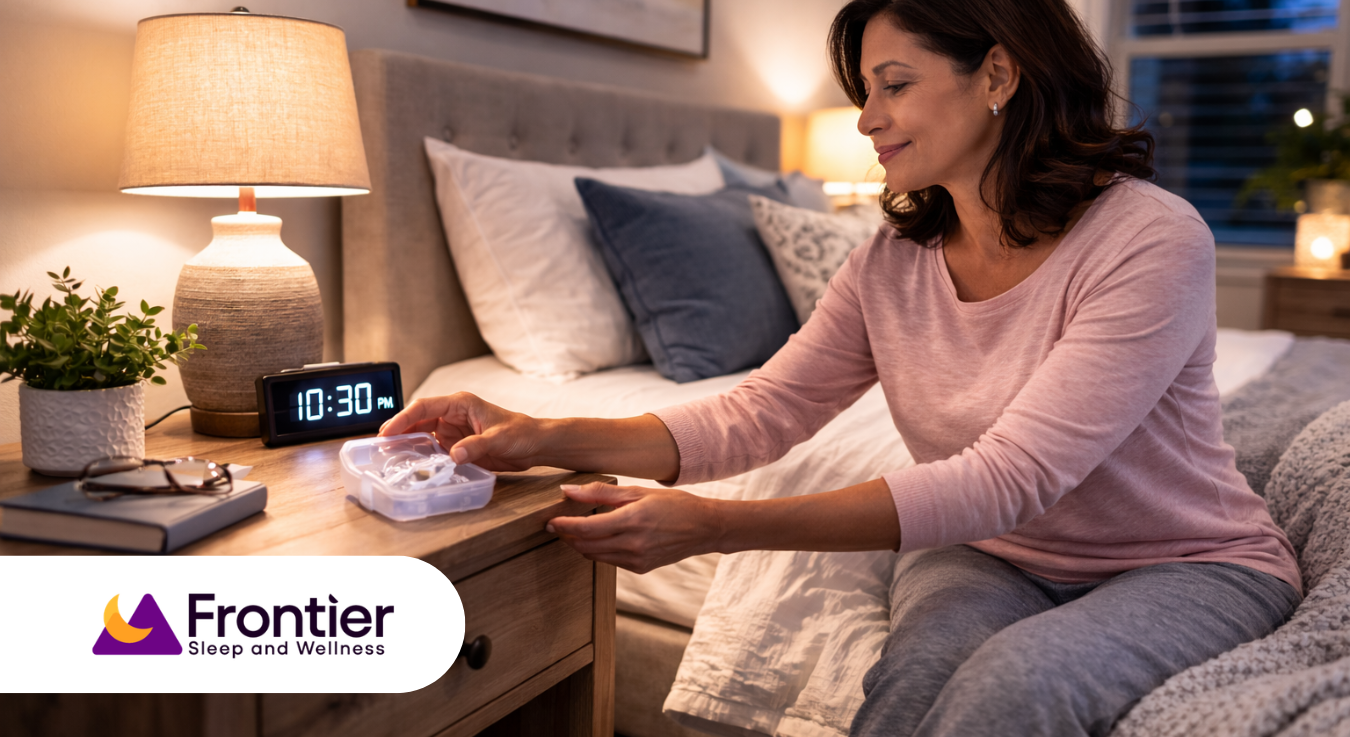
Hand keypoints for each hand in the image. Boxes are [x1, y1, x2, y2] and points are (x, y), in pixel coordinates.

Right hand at [378, 392, 543, 471]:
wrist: (534, 445)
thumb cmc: (521, 433)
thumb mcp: (499, 438)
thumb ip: (476, 446)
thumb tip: (453, 455)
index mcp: (460, 404)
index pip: (424, 407)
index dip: (403, 418)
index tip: (387, 432)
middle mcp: (453, 416)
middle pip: (417, 420)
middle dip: (398, 431)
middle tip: (380, 446)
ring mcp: (453, 431)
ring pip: (422, 435)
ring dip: (407, 444)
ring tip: (389, 456)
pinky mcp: (456, 446)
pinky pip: (433, 450)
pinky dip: (421, 456)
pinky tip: (411, 465)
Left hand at [547, 482, 724, 573]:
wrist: (704, 528)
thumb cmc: (675, 504)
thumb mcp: (638, 492)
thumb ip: (602, 492)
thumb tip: (569, 491)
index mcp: (632, 521)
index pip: (586, 528)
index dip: (564, 525)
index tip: (550, 520)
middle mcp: (633, 544)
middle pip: (586, 545)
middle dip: (567, 535)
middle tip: (555, 524)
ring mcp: (637, 559)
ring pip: (595, 555)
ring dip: (580, 544)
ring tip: (573, 530)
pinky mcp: (640, 568)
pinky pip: (609, 560)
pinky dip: (599, 550)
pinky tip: (599, 538)